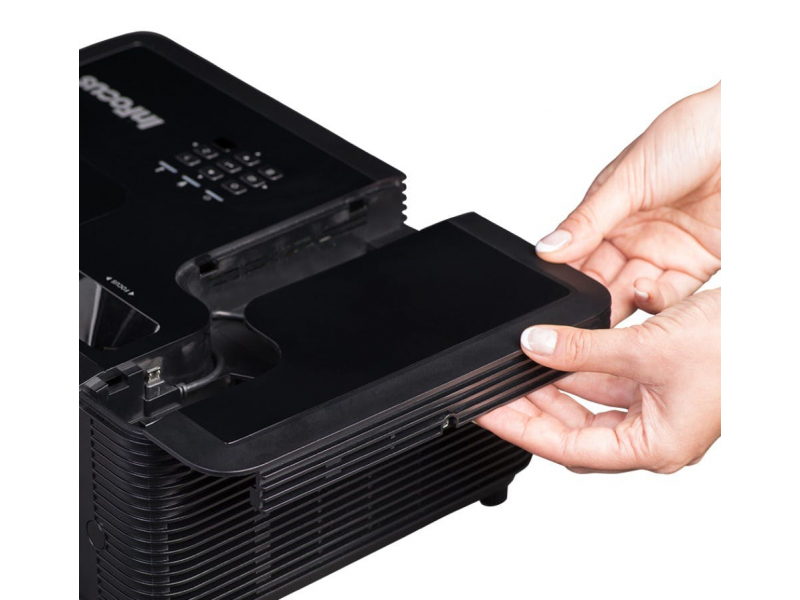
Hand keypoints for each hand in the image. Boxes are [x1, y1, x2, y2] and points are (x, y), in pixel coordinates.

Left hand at [476, 288, 720, 472]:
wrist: (781, 319)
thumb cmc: (739, 348)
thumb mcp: (646, 348)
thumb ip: (583, 349)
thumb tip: (534, 347)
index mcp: (653, 446)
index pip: (566, 446)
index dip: (521, 428)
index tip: (484, 412)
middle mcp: (652, 431)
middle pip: (573, 424)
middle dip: (532, 403)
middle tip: (493, 384)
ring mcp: (656, 404)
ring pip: (589, 397)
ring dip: (554, 378)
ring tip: (516, 362)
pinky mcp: (659, 376)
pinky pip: (608, 374)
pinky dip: (581, 360)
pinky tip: (555, 346)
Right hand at [537, 83, 720, 324]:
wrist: (747, 131)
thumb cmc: (689, 135)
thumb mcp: (626, 179)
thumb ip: (587, 221)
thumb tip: (548, 248)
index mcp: (610, 211)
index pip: (578, 253)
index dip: (566, 273)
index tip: (554, 291)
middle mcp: (635, 234)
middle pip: (603, 278)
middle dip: (591, 295)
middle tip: (579, 309)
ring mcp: (665, 250)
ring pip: (633, 291)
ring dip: (620, 301)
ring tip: (611, 302)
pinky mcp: (697, 263)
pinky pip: (671, 294)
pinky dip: (655, 301)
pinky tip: (643, 293)